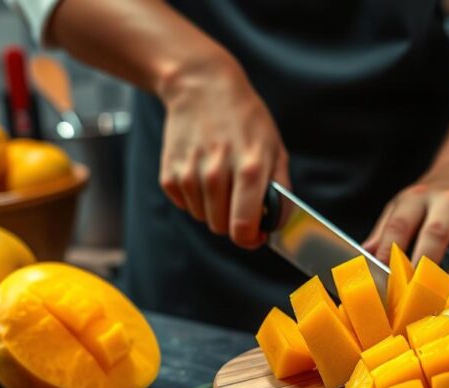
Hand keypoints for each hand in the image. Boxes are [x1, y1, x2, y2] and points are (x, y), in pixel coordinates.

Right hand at [158, 58, 289, 247]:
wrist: (202, 87)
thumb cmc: (245, 119)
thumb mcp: (274, 148)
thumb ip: (279, 190)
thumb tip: (274, 226)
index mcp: (249, 168)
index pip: (243, 228)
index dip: (250, 239)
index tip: (254, 235)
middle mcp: (217, 173)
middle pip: (222, 228)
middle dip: (233, 220)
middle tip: (238, 197)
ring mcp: (189, 174)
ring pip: (203, 218)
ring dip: (213, 207)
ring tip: (220, 176)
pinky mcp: (169, 175)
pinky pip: (186, 205)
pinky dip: (195, 196)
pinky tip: (201, 170)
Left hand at [361, 157, 448, 289]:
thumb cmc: (431, 197)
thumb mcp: (403, 205)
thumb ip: (384, 232)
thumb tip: (362, 259)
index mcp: (417, 198)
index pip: (399, 226)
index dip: (389, 252)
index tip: (384, 280)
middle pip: (436, 233)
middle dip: (426, 265)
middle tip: (419, 296)